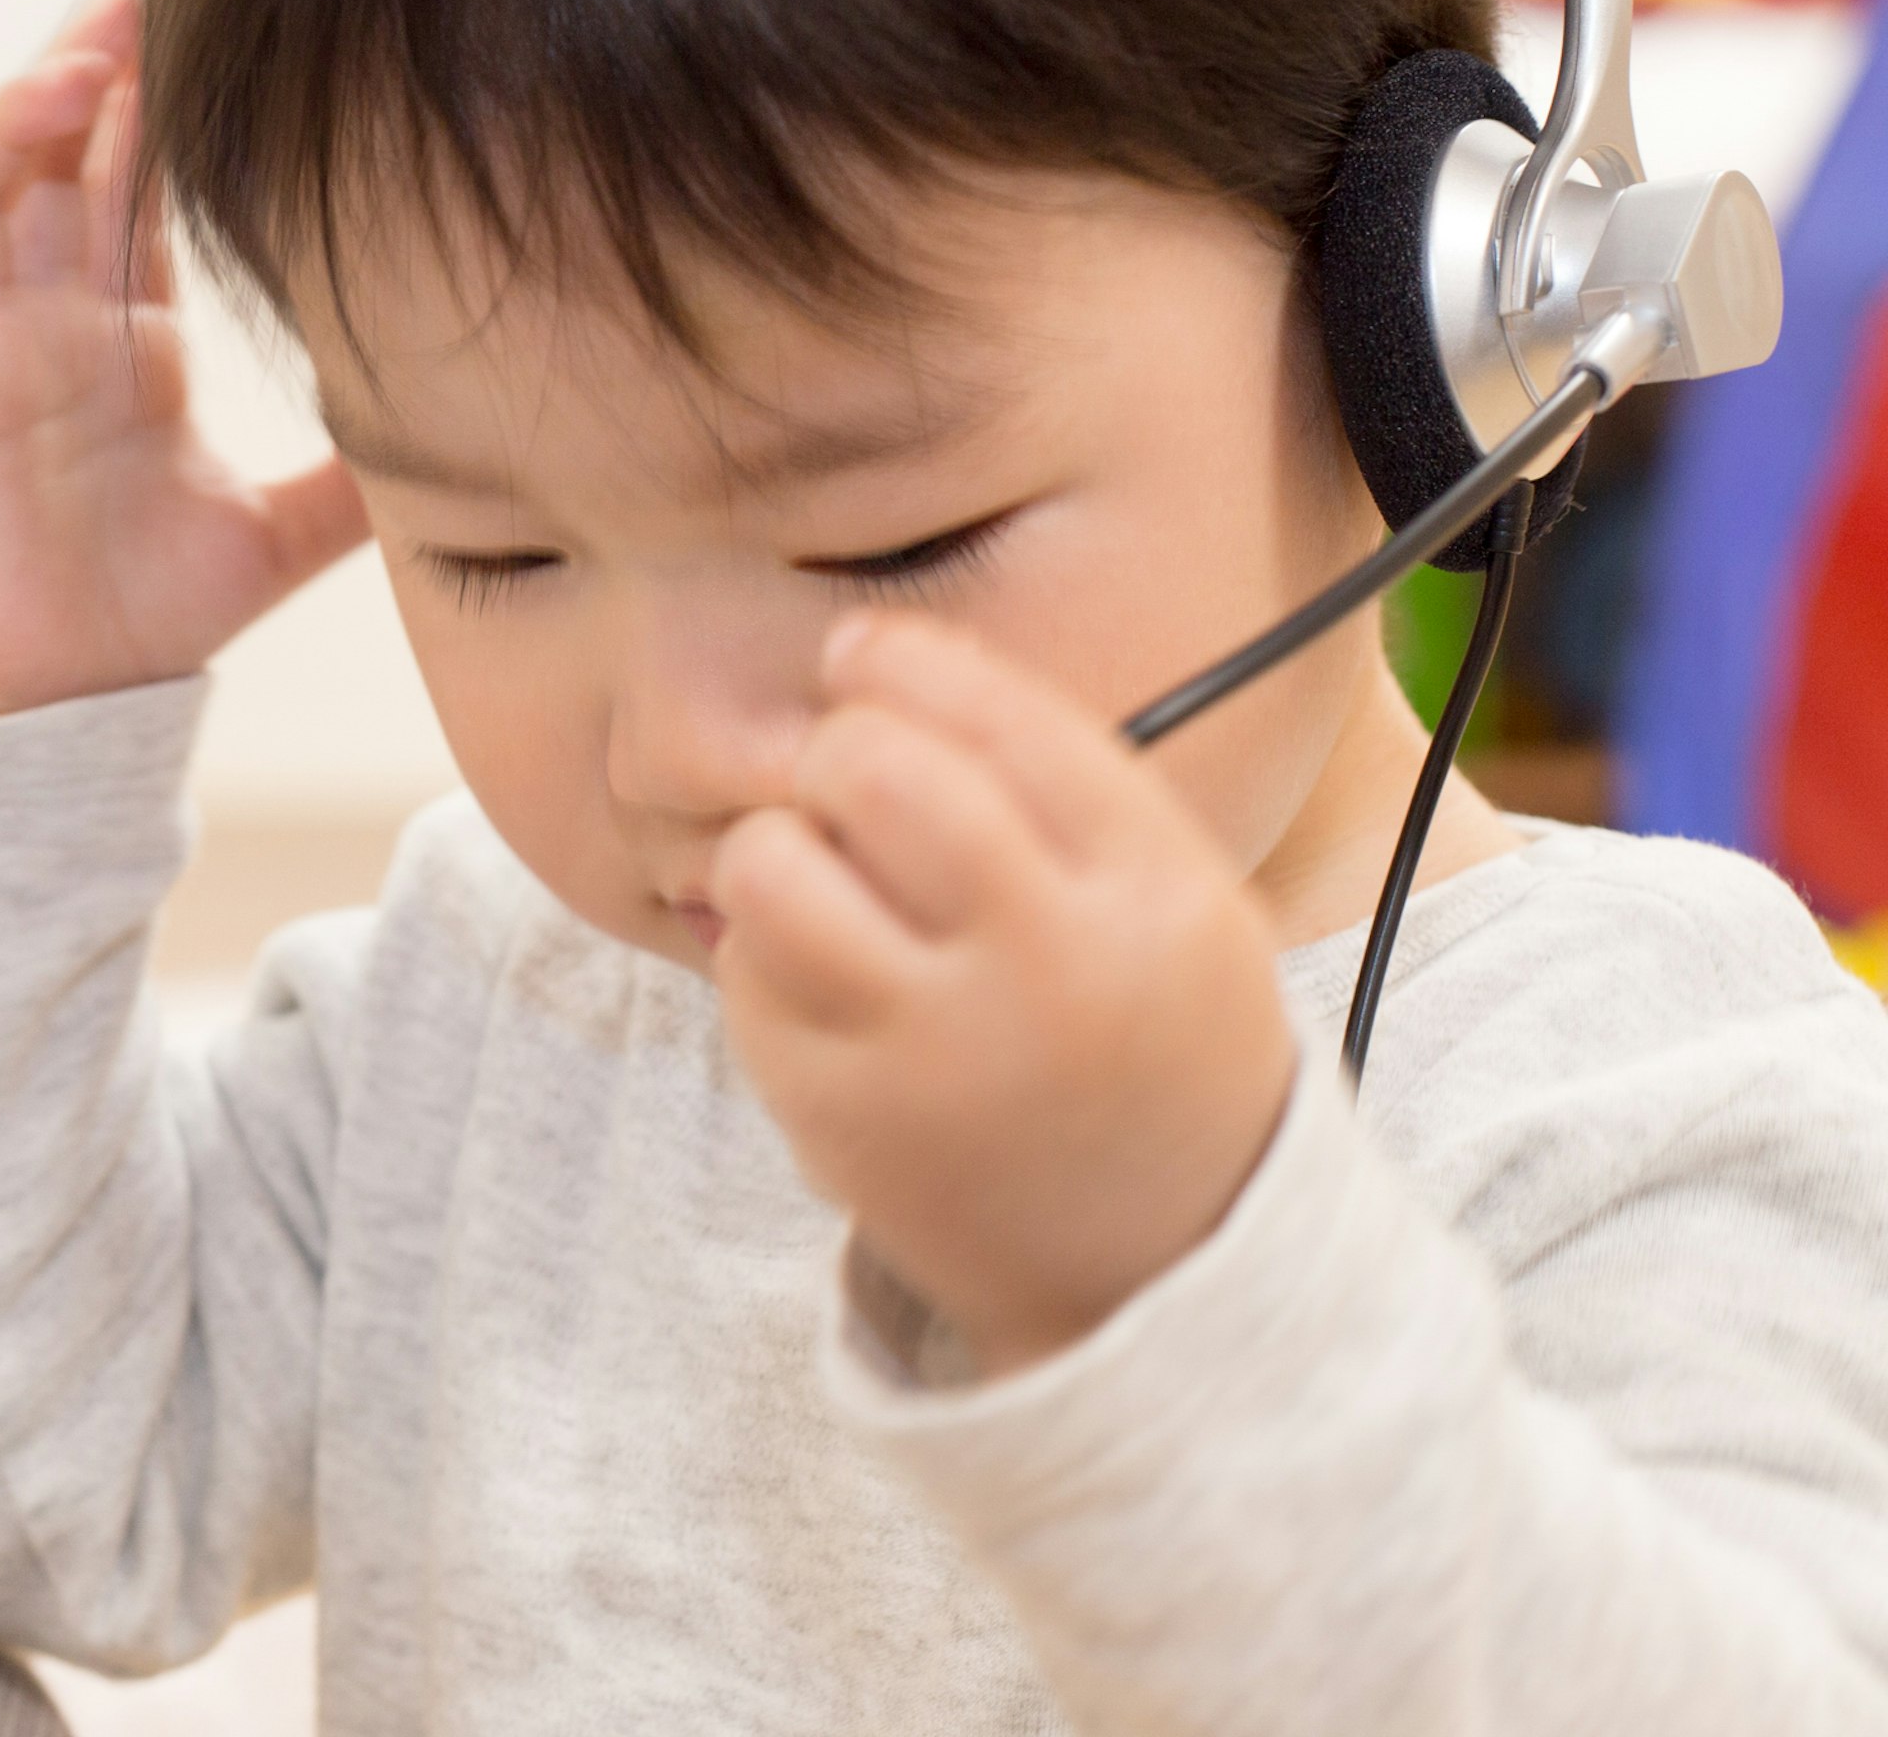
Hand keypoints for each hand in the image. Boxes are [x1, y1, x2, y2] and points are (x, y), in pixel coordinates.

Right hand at [0, 0, 369, 728]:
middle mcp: (45, 321)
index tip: (197, 24)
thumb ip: (354, 482)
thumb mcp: (278, 537)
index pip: (140, 187)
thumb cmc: (145, 615)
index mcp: (127, 332)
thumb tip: (463, 443)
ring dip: (3, 131)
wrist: (61, 707)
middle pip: (53, 162)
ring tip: (63, 79)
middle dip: (82, 76)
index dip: (159, 108)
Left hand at [704, 614, 1295, 1376]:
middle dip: (838, 754)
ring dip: (781, 850)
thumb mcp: (1175, 900)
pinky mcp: (840, 1119)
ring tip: (830, 887)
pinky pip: (743, 972)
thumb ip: (1057, 781)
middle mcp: (1043, 969)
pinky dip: (769, 956)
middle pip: (869, 771)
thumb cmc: (1153, 1038)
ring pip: (770, 865)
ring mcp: (932, 1054)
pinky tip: (835, 987)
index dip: (902, 662)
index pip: (1002, 720)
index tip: (858, 654)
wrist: (1170, 1265)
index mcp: (1150, 894)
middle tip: (856, 794)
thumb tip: (874, 654)